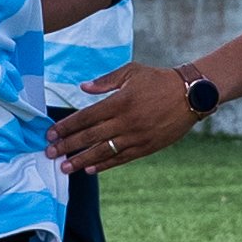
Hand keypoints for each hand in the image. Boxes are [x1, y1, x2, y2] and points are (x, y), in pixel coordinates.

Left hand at [47, 64, 197, 173]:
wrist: (192, 95)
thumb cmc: (158, 79)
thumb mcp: (132, 72)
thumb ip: (105, 81)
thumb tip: (82, 87)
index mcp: (120, 101)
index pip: (86, 117)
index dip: (67, 127)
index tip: (51, 134)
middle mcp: (126, 121)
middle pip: (90, 136)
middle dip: (68, 146)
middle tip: (50, 154)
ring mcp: (137, 136)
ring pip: (104, 151)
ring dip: (82, 160)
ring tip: (65, 167)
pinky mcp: (147, 147)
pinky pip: (121, 159)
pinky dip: (105, 165)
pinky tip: (90, 169)